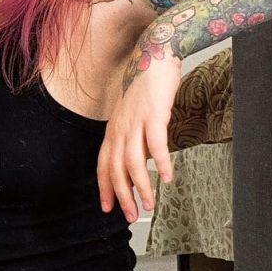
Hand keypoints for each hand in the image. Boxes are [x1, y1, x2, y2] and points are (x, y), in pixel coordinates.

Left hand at [96, 51, 180, 222]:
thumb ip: (134, 140)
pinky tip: (168, 177)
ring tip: (149, 203)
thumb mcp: (134, 118)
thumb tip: (141, 164)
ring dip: (141, 186)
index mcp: (113, 131)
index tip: (108, 208)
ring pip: (133, 162)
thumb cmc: (146, 88)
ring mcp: (136, 122)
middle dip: (122, 196)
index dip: (105, 189)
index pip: (103, 166)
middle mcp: (120, 129)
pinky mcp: (154, 115)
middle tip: (130, 215)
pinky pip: (155, 144)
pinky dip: (161, 163)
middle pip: (116, 170)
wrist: (155, 55)